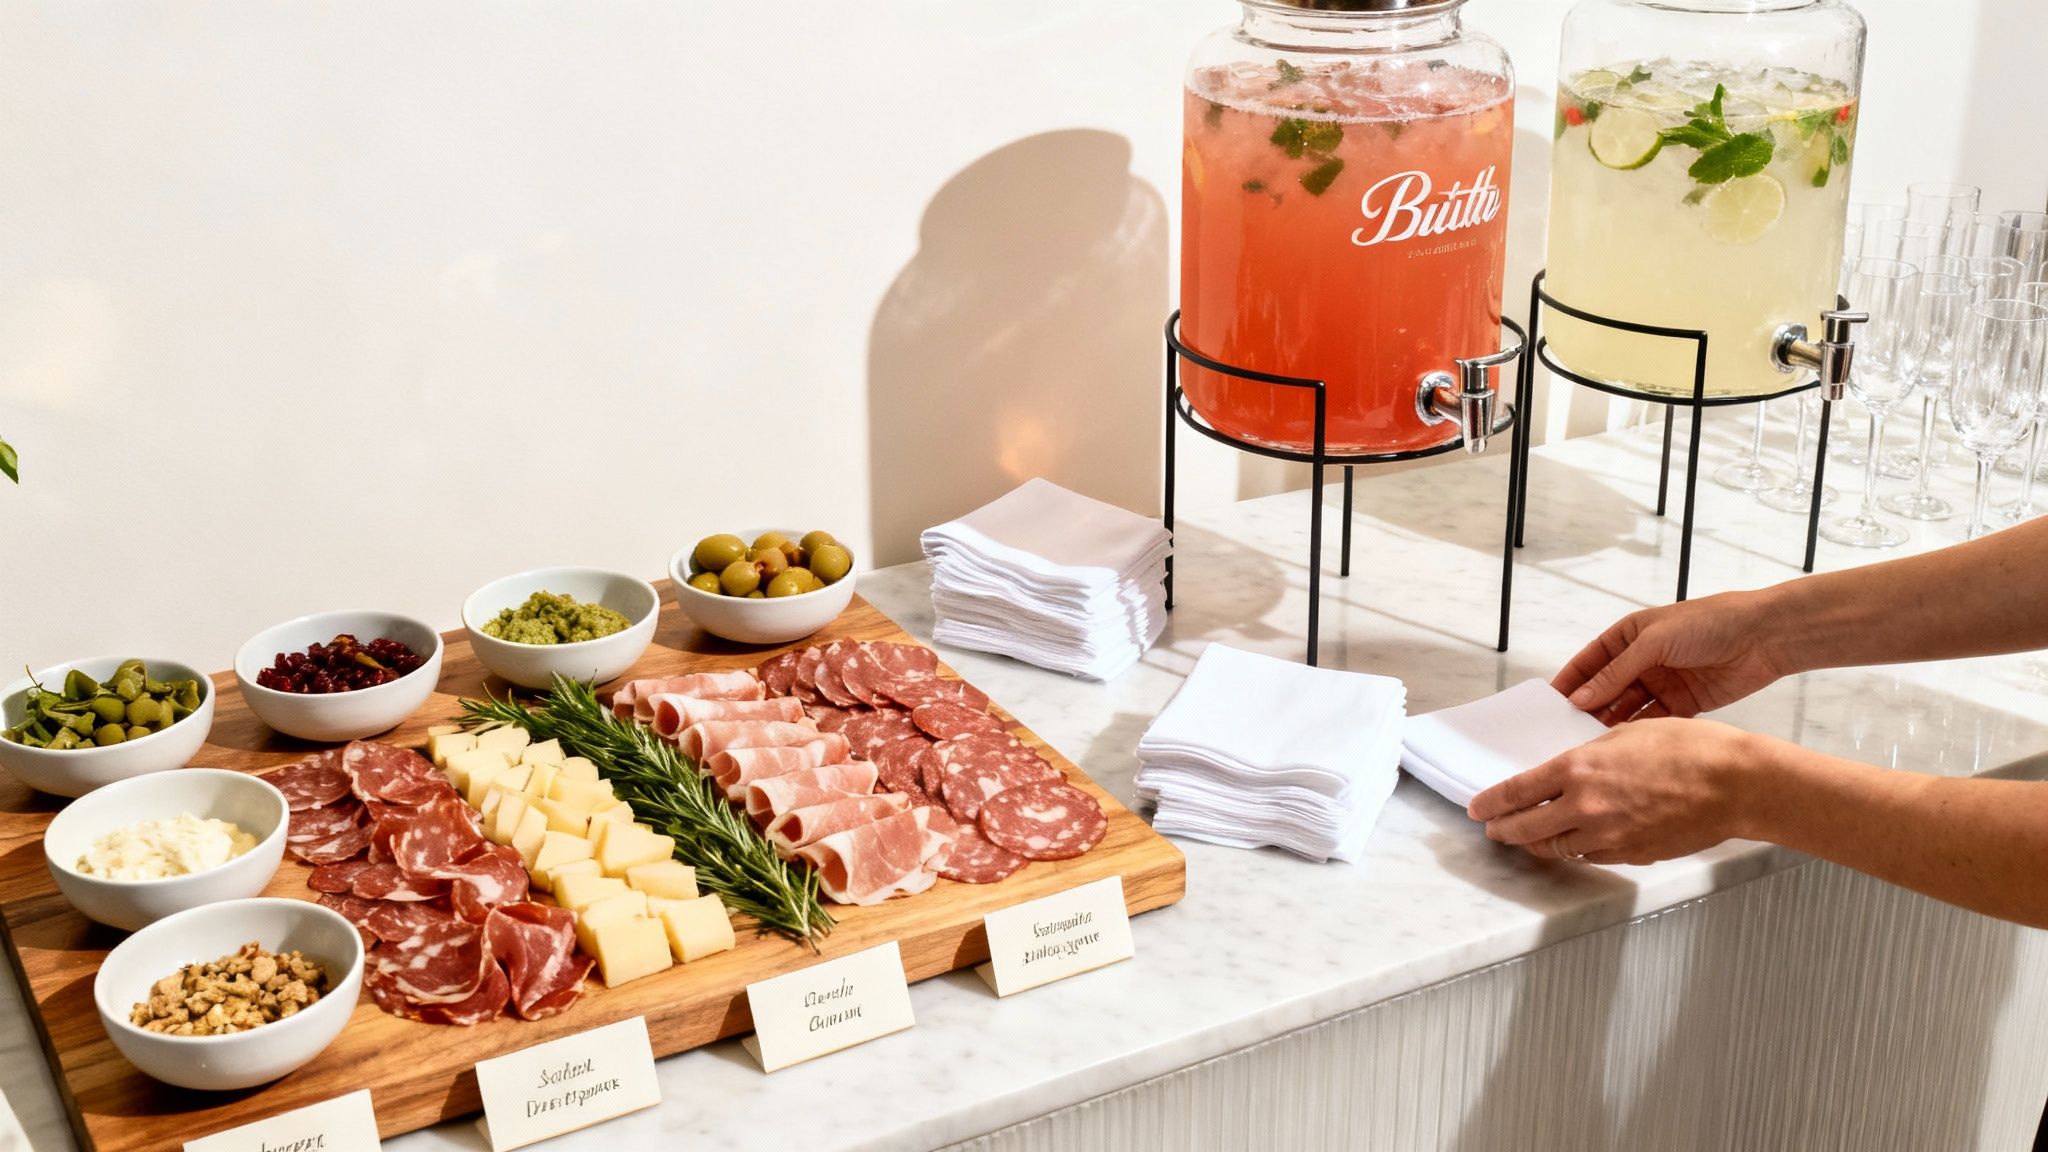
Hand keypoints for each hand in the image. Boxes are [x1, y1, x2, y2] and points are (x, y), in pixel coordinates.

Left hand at [1466, 718, 1762, 865]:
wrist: (1735, 784)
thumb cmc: (1688, 748)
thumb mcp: (1625, 734)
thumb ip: (1587, 755)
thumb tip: (1565, 771)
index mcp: (1579, 768)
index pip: (1517, 792)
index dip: (1491, 803)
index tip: (1477, 807)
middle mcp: (1586, 806)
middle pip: (1527, 828)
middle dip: (1504, 829)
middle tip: (1493, 828)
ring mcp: (1608, 835)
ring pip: (1556, 848)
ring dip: (1537, 844)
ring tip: (1526, 838)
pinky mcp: (1631, 854)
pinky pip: (1590, 855)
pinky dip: (1575, 848)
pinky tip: (1572, 841)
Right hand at [1552, 591, 1788, 725]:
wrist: (1763, 636)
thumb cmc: (1708, 623)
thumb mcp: (1654, 641)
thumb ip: (1617, 672)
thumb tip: (1582, 697)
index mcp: (1630, 636)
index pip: (1591, 662)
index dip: (1571, 681)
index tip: (1550, 704)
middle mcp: (1643, 661)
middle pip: (1607, 689)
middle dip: (1590, 708)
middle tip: (1569, 731)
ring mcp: (1663, 683)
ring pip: (1629, 708)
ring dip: (1613, 723)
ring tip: (1594, 743)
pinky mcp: (1684, 704)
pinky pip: (1654, 721)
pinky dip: (1640, 732)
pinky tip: (1626, 746)